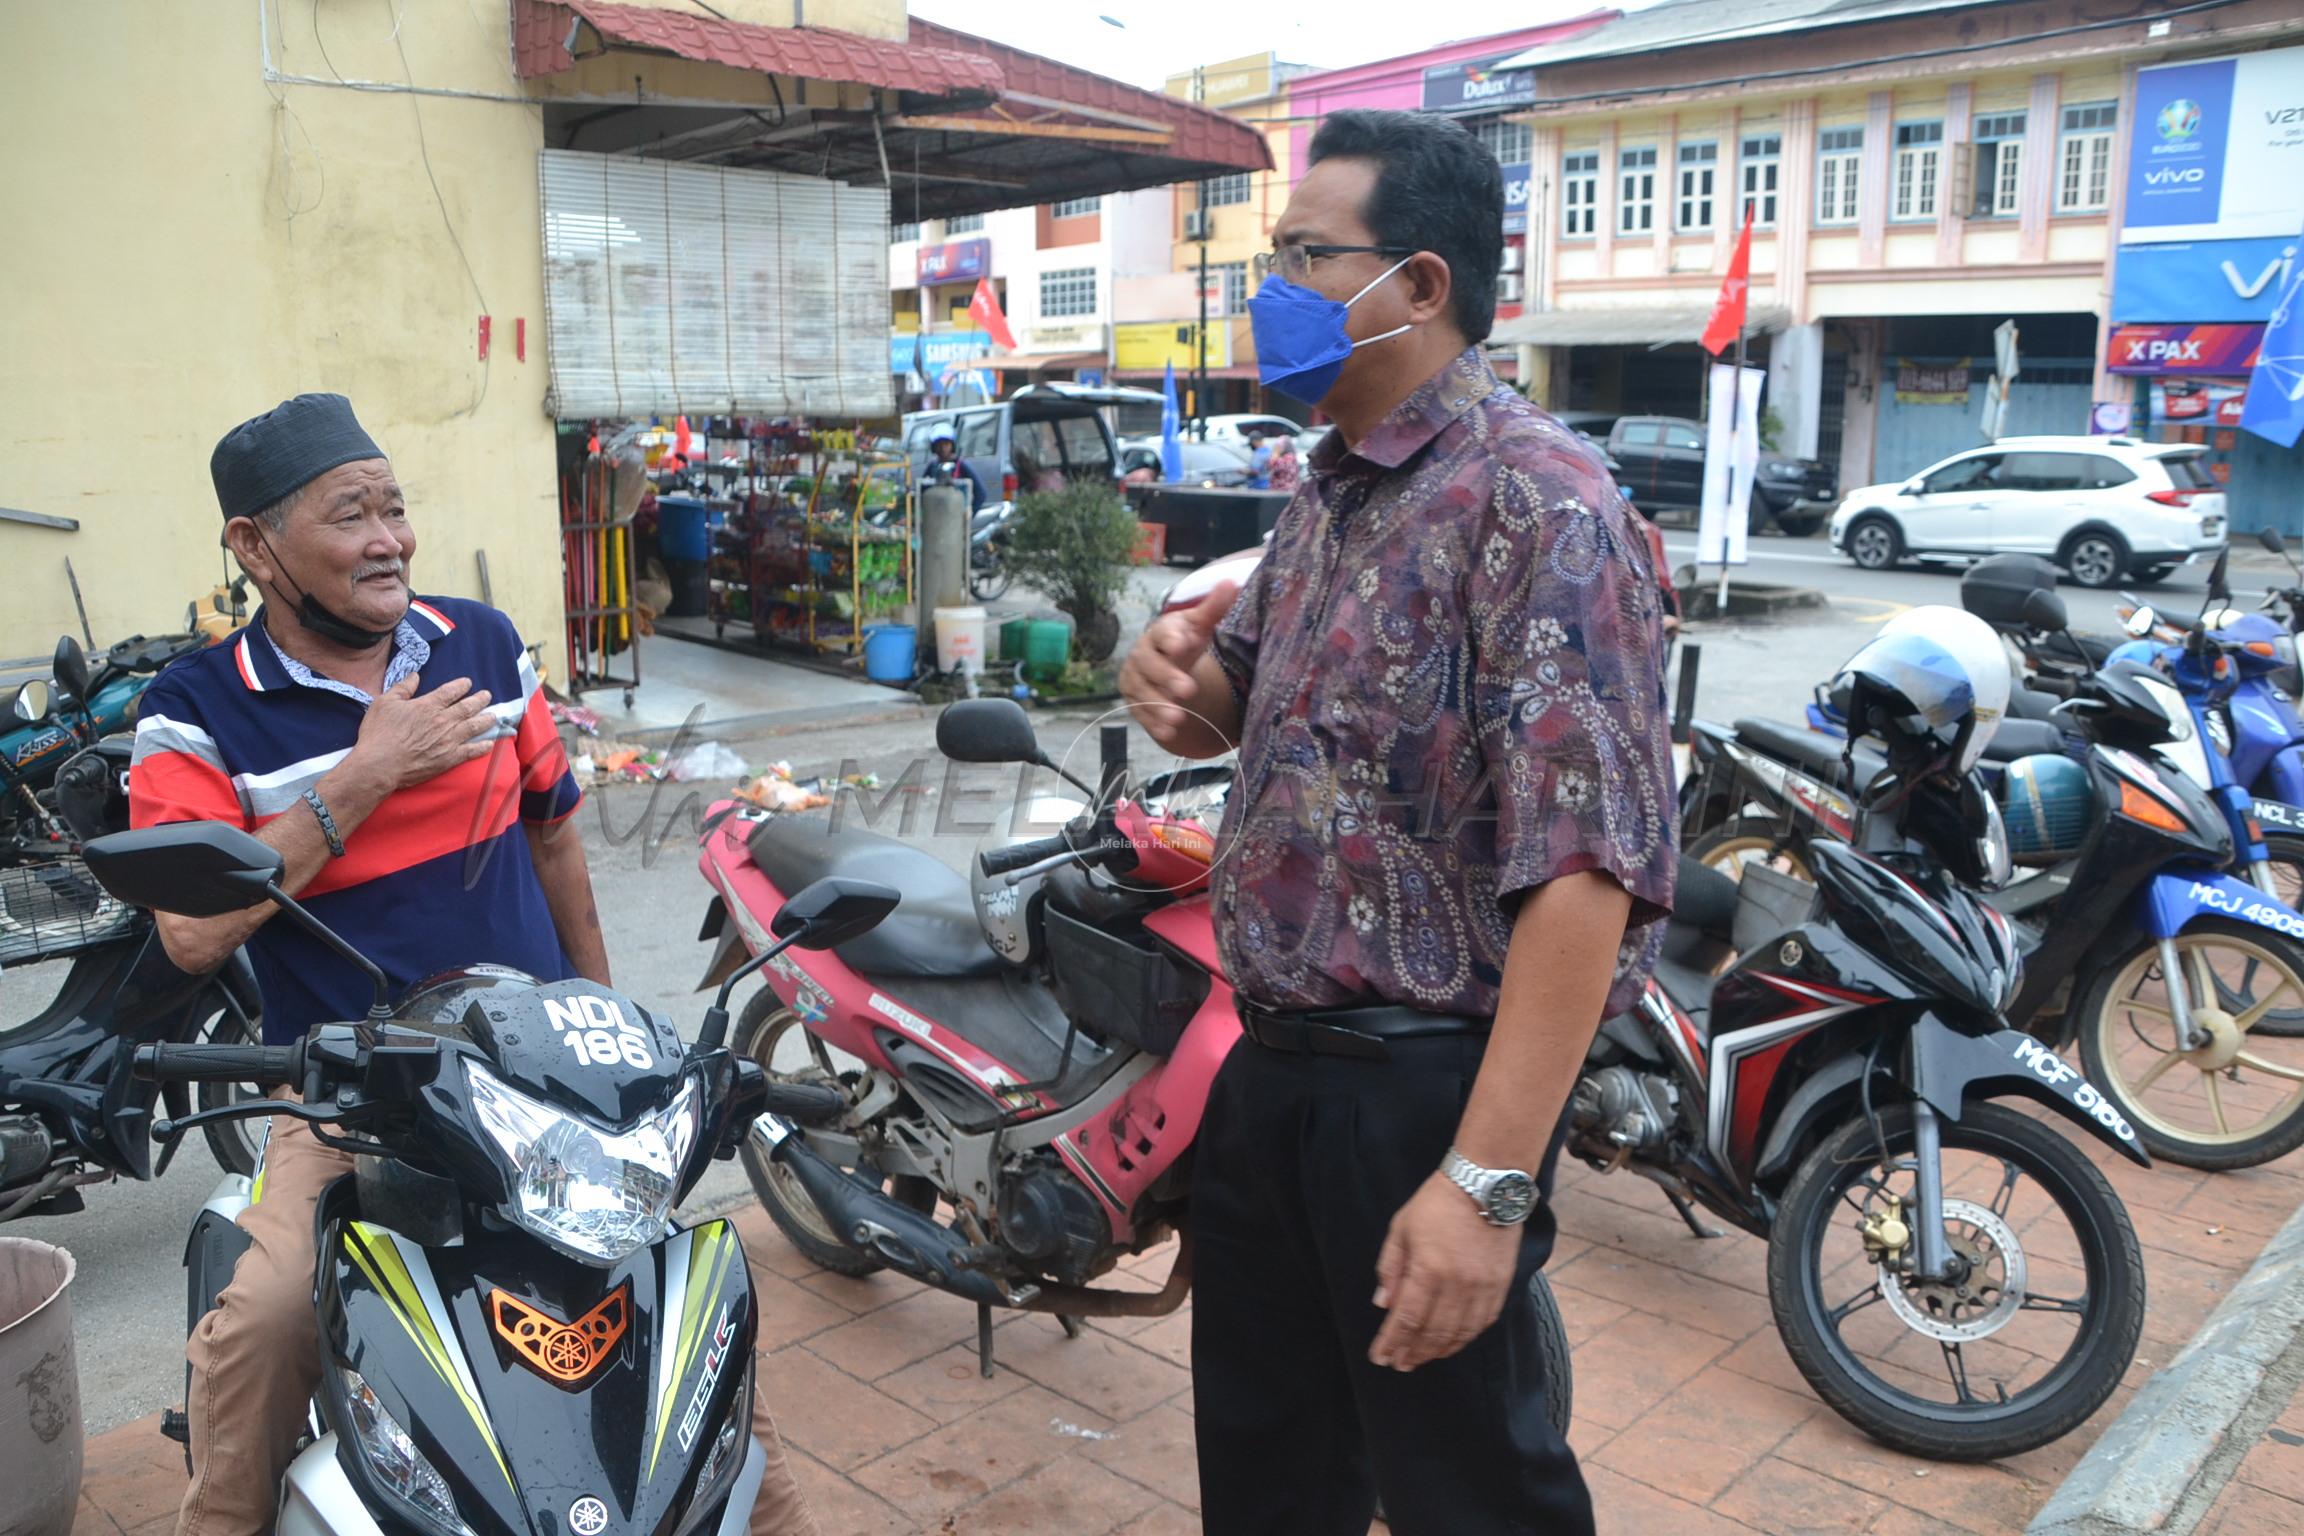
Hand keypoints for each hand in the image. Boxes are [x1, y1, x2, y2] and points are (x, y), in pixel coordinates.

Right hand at [353, 674, 496, 791]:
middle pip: (467, 707)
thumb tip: (415, 676)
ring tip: (493, 716)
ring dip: (485, 720)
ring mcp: (448, 740)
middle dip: (479, 700)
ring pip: (473, 727)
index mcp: (427, 706)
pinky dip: (482, 747)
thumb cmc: (378, 733)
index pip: (450, 692)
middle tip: (487, 695)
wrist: (380, 765)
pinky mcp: (449, 759)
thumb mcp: (384, 703)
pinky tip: (489, 744)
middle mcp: (442, 721)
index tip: (468, 683)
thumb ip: (402, 688)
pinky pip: (471, 751)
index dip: (461, 686)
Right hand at [1119, 581, 1236, 751]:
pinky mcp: (1133, 701)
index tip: (1181, 645)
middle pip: (1150, 666)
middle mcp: (1142, 655)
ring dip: (1160, 706)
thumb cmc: (1185, 642)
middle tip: (1188, 690)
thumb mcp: (1200, 626)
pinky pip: (1141, 714)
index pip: (1162, 633)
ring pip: (1143, 693)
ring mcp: (1135, 679)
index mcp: (1160, 633)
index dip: (1170, 639)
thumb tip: (1231, 583)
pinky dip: (1154, 724)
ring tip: (1179, 719)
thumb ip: (1214, 608)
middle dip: (1167, 678)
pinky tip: (1168, 733)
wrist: (1166, 663)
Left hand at [1369, 1172, 1523, 1372]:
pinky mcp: (1501, 1286)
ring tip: (1421, 1358)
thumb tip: (1384, 1304)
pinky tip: (1452, 1343)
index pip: (1406, 1319)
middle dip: (1412, 1353)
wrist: (1485, 1185)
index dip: (1391, 1342)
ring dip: (1438, 1351)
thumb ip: (1391, 1268)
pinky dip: (1465, 1338)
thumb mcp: (1401, 1229)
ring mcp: (1482, 1288)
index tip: (1380, 1357)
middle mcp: (1457, 1285)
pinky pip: (1482, 1324)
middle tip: (1399, 1364)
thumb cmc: (1437, 1203)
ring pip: (1459, 1334)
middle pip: (1433, 1333)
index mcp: (1428, 1270)